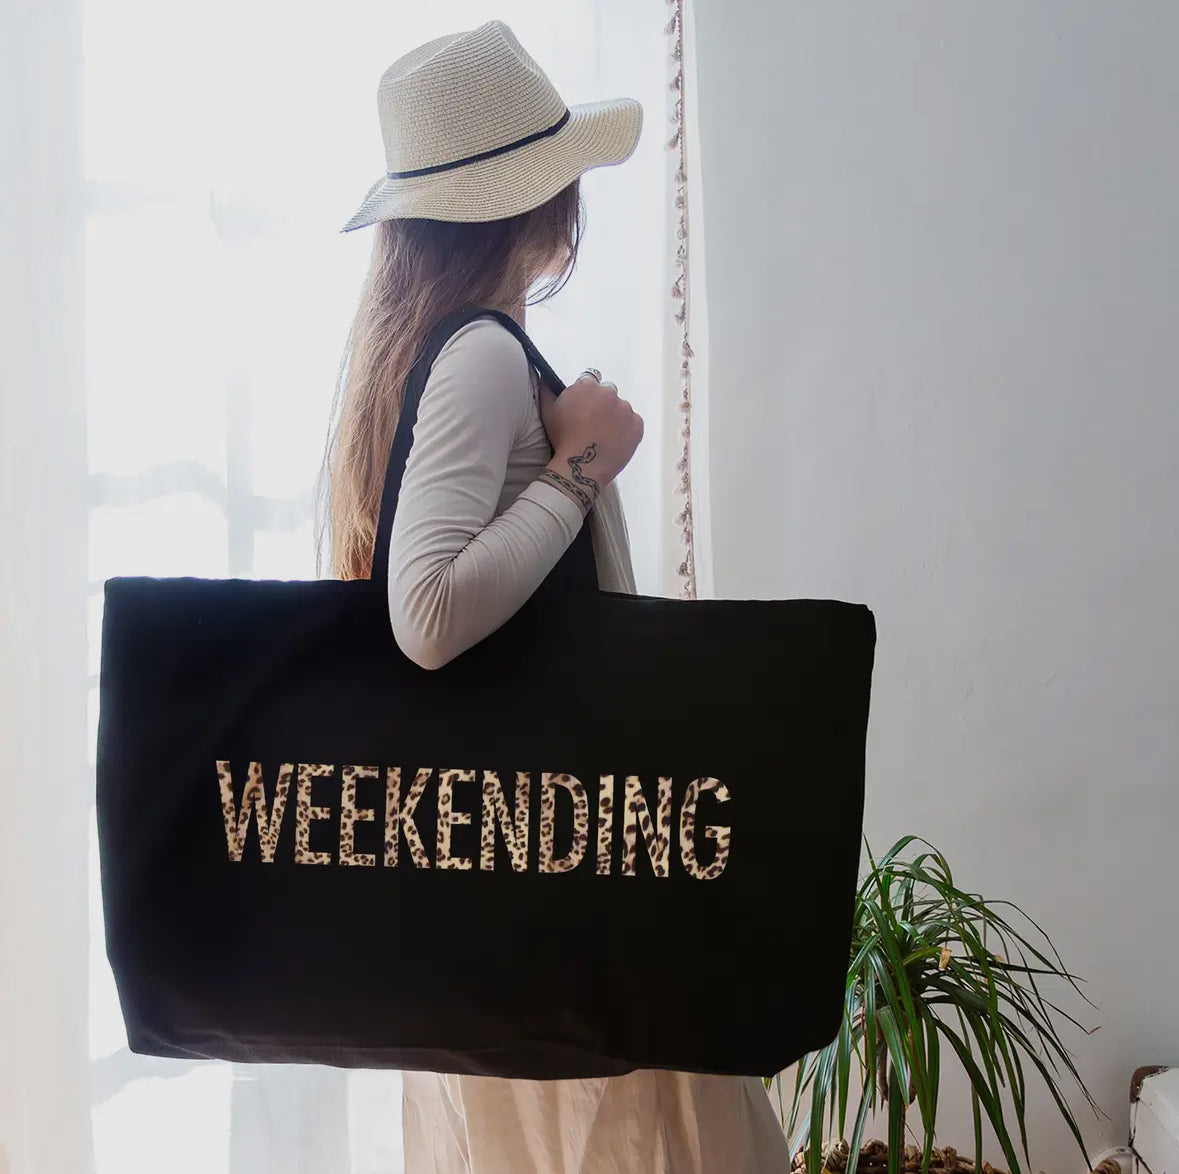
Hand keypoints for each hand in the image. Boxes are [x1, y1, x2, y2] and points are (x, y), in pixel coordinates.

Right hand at [537, 371, 643, 511]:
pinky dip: (627, 430)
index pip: (590, 381)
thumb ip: (546, 390)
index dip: (588, 395)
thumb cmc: (562, 438)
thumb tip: (545, 378)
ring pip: (621, 408)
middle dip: (602, 404)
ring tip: (604, 436)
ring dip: (615, 417)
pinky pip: (634, 423)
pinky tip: (614, 441)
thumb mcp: (547, 411)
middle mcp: (609, 392)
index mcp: (587, 385)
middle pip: (608, 393)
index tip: (586, 407)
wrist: (582, 465)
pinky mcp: (637, 424)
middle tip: (594, 424)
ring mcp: (625, 408)